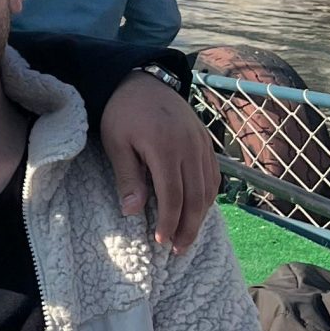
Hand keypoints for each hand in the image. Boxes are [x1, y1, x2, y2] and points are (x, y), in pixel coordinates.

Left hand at [101, 73, 215, 252]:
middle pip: (196, 197)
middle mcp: (189, 148)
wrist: (143, 80)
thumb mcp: (116, 142)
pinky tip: (198, 210)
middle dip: (189, 228)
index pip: (173, 196)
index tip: (161, 242)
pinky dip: (208, 196)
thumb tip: (133, 212)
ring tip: (187, 236)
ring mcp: (202, 144)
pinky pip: (213, 175)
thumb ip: (127, 176)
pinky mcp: (206, 141)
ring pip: (208, 189)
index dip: (169, 223)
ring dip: (200, 216)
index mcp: (165, 148)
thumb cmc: (123, 112)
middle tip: (178, 250)